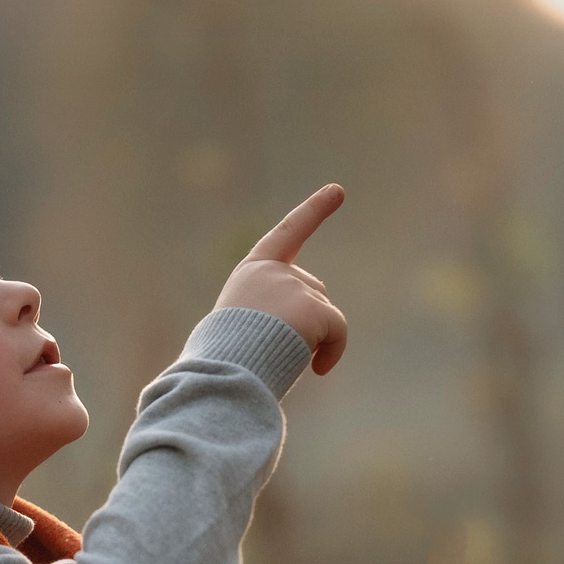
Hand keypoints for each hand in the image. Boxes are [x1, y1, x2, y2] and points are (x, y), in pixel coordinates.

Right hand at [217, 184, 348, 374]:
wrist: (224, 373)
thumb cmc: (227, 361)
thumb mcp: (240, 324)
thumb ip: (271, 312)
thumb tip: (313, 333)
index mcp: (252, 272)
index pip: (286, 234)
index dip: (313, 211)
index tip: (337, 190)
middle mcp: (273, 271)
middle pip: (313, 290)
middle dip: (309, 319)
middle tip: (278, 346)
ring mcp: (293, 286)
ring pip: (326, 313)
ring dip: (316, 338)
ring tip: (283, 355)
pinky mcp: (312, 306)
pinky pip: (338, 328)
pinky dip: (334, 350)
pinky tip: (320, 369)